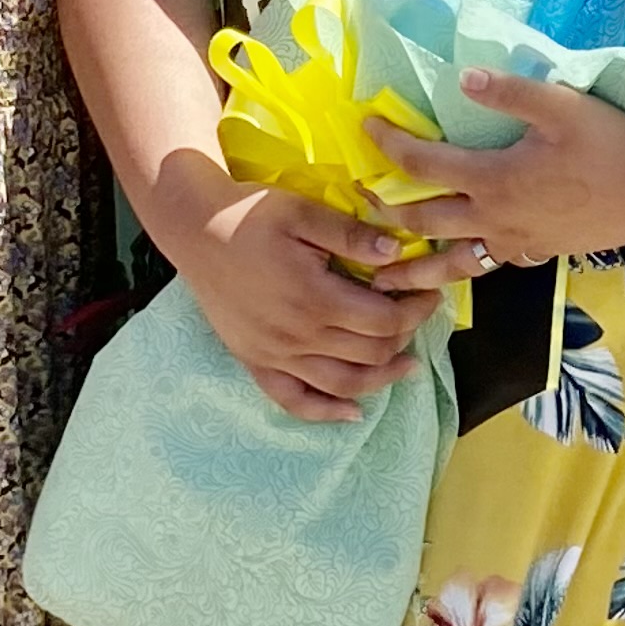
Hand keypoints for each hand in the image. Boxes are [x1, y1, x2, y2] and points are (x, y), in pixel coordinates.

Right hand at [170, 178, 475, 426]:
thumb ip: (352, 236)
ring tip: (406, 365)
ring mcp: (274, 354)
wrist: (194, 229)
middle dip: (405, 337)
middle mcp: (297, 335)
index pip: (385, 320)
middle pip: (371, 353)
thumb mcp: (303, 213)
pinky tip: (352, 412)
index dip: (416, 310)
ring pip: (342, 384)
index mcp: (315, 298)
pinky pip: (293, 401)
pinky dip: (325, 412)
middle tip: (417, 316)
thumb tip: (397, 253)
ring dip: (381, 379)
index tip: (429, 293)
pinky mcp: (254, 361)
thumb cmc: (250, 214)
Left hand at [367, 73, 624, 266]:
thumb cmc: (609, 142)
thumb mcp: (562, 105)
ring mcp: (514, 241)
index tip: (365, 128)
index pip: (422, 166)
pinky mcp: (534, 252)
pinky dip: (460, 271)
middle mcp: (494, 218)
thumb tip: (462, 77)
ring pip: (450, 262)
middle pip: (423, 221)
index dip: (388, 147)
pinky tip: (452, 268)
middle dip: (384, 213)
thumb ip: (509, 92)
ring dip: (412, 269)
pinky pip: (486, 267)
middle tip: (358, 201)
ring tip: (381, 279)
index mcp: (494, 179)